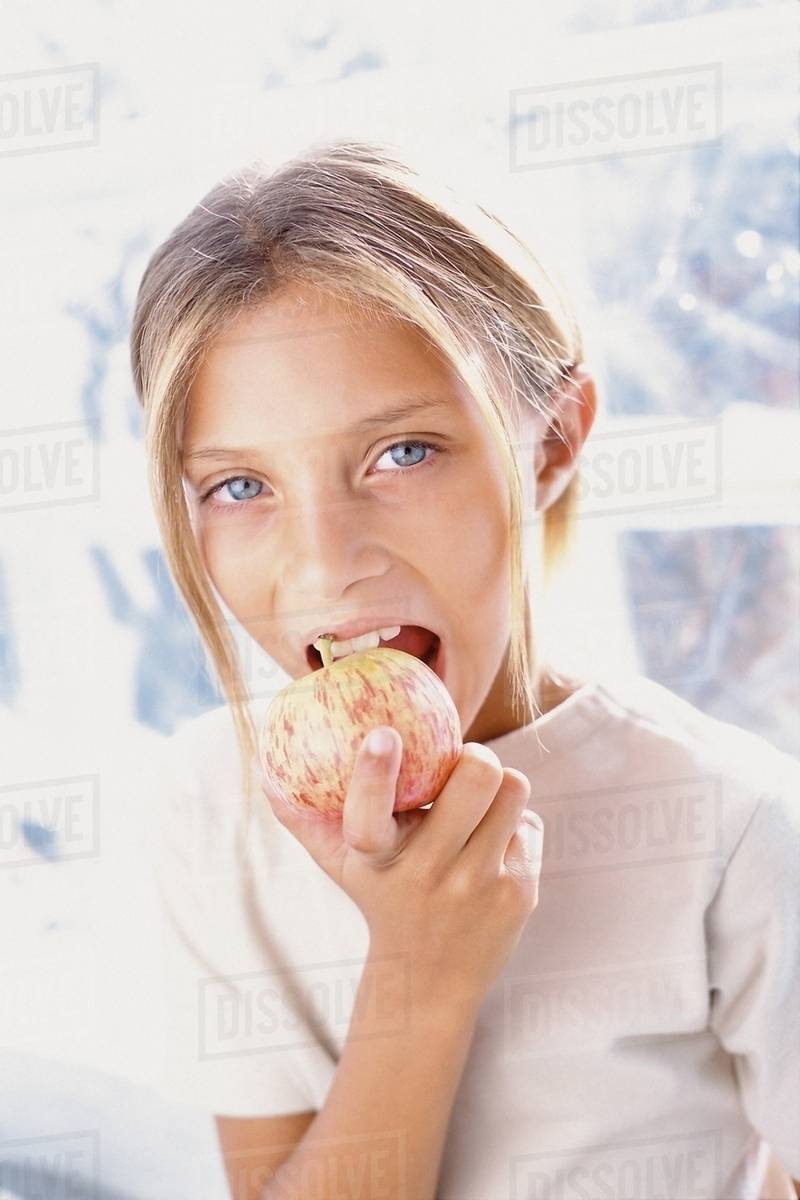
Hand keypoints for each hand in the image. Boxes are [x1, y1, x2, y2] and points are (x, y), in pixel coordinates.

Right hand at [262, 725, 542, 1012]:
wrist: (429, 984)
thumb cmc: (382, 901)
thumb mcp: (340, 866)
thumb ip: (305, 819)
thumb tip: (266, 771)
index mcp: (377, 862)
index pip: (368, 815)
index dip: (373, 772)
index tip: (382, 734)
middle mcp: (427, 875)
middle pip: (475, 778)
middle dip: (474, 756)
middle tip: (465, 762)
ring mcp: (477, 885)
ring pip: (512, 789)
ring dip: (500, 785)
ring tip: (481, 800)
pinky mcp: (518, 893)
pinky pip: (528, 824)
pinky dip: (513, 826)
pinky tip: (493, 848)